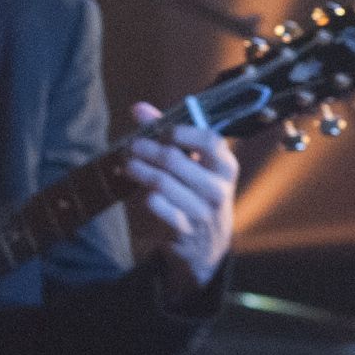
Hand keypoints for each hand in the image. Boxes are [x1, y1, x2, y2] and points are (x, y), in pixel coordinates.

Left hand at [120, 104, 239, 296]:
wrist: (208, 246)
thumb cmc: (199, 193)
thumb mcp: (197, 165)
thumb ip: (171, 134)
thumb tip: (138, 108)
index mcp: (226, 167)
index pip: (209, 141)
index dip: (182, 131)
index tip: (162, 130)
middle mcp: (218, 189)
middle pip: (175, 160)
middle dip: (147, 149)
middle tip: (131, 145)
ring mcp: (201, 211)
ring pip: (161, 183)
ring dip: (139, 170)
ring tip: (127, 163)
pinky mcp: (183, 229)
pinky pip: (156, 205)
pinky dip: (142, 194)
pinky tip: (136, 189)